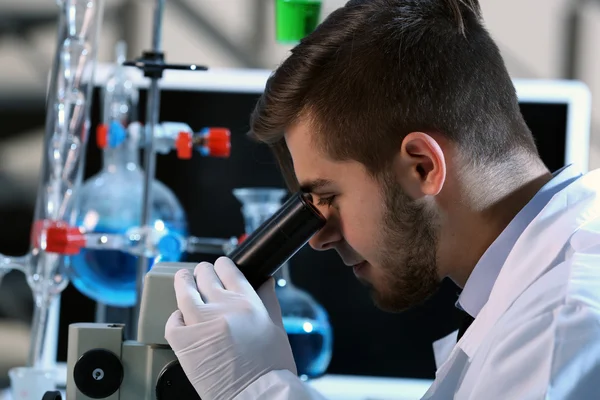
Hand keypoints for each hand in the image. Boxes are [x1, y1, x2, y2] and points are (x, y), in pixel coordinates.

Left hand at [164, 256, 296, 399]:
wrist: (258, 395)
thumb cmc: (271, 368)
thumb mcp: (277, 328)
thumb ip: (268, 300)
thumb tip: (266, 280)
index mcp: (247, 301)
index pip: (227, 268)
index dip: (222, 264)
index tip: (220, 267)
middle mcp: (222, 306)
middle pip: (204, 274)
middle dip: (203, 273)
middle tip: (202, 277)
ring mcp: (200, 323)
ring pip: (183, 289)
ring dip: (183, 283)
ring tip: (184, 283)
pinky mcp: (183, 342)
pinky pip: (171, 320)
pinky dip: (174, 317)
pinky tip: (181, 319)